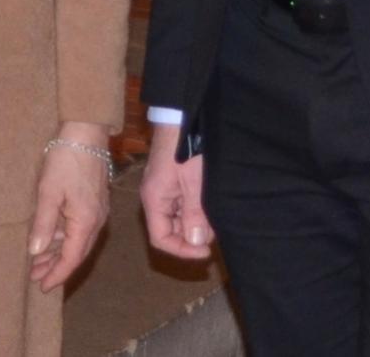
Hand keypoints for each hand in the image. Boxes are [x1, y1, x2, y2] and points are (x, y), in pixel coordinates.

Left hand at [28, 123, 111, 289]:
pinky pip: (78, 229)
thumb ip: (43, 224)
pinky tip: (50, 238)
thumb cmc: (66, 160)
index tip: (42, 286)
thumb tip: (36, 251)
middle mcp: (95, 221)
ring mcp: (96, 212)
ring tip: (37, 262)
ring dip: (58, 252)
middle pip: (76, 253)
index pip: (71, 259)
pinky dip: (63, 238)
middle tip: (35, 277)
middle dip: (55, 267)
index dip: (57, 274)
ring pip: (77, 241)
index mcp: (86, 222)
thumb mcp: (48, 192)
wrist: (85, 133)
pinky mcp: (93, 202)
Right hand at [138, 123, 213, 259]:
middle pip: (170, 230)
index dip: (182, 250)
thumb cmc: (187, 148)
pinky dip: (196, 210)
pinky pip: (182, 205)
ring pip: (178, 219)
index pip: (161, 238)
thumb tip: (195, 242)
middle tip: (215, 229)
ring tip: (215, 214)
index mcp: (154, 200)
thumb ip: (194, 214)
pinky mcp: (173, 182)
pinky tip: (209, 204)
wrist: (182, 118)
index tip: (206, 250)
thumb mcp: (195, 185)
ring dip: (196, 222)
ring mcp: (164, 190)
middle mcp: (156, 198)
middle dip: (192, 235)